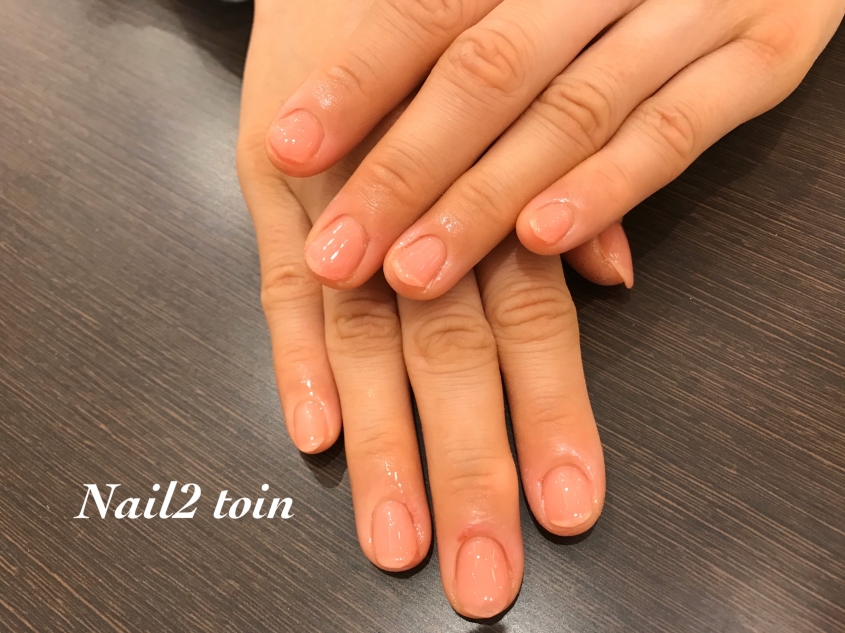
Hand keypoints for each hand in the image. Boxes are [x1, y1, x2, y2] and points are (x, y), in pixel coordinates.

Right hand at [239, 0, 620, 617]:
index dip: (548, 414)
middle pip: (448, 350)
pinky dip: (293, 359)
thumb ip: (564, 188)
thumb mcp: (527, 94)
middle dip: (465, 464)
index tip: (563, 503)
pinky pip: (275, 284)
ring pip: (364, 337)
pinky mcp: (268, 183)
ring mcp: (334, 199)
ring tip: (392, 530)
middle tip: (477, 565)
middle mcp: (417, 205)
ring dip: (379, 441)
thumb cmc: (447, 30)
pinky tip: (310, 432)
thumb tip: (612, 274)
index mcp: (488, 189)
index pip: (528, 321)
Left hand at [266, 0, 843, 298]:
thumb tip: (408, 131)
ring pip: (570, 112)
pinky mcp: (766, 54)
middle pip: (486, 75)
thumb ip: (482, 38)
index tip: (287, 150)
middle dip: (406, 172)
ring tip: (417, 273)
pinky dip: (609, 188)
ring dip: (488, 200)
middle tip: (342, 254)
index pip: (427, 13)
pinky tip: (545, 241)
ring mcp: (691, 7)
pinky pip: (678, 131)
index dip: (356, 83)